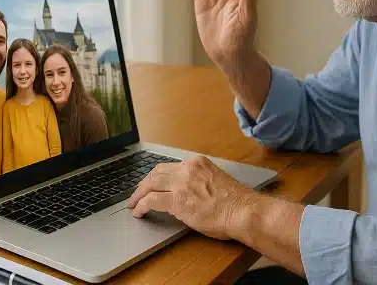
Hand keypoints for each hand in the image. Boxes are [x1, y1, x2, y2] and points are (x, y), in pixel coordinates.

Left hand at [126, 155, 254, 239]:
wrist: (243, 211)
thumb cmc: (236, 203)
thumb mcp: (215, 182)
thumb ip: (198, 183)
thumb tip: (186, 194)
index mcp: (198, 163)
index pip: (170, 167)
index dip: (156, 177)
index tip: (151, 184)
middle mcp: (188, 169)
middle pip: (156, 172)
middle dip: (144, 184)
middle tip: (137, 194)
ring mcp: (182, 183)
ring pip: (150, 183)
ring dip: (139, 194)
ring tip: (133, 203)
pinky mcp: (177, 200)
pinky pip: (151, 200)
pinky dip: (141, 206)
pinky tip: (138, 212)